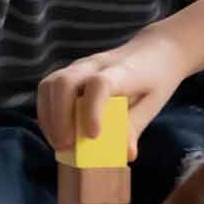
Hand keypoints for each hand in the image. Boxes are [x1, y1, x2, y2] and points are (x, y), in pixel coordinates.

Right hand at [38, 34, 190, 157]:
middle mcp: (97, 64)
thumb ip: (134, 127)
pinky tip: (56, 132)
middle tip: (66, 147)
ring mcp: (81, 65)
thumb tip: (126, 155)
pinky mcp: (72, 71)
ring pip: (50, 83)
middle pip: (65, 82)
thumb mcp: (153, 104)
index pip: (100, 84)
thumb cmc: (156, 79)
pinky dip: (47, 112)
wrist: (156, 49)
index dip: (92, 110)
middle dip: (60, 118)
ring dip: (49, 116)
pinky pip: (49, 88)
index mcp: (122, 72)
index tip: (93, 136)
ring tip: (59, 143)